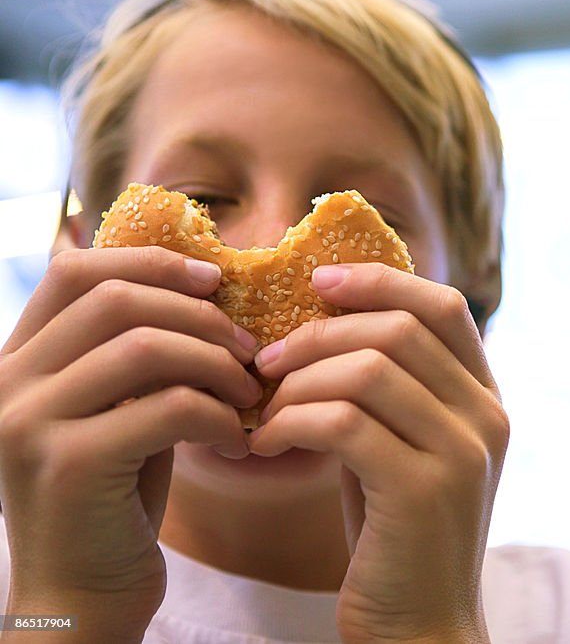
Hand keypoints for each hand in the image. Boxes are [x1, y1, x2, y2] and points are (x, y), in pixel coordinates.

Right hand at [0, 247, 257, 640]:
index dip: (151, 262)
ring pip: (146, 346)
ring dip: (218, 364)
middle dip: (200, 316)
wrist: (80, 601)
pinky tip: (238, 443)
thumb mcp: (118, 413)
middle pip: (117, 299)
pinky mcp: (71, 465)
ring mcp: (30, 423)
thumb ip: (139, 359)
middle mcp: (8, 384)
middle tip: (249, 350)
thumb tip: (207, 296)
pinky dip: (221, 416)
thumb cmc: (112, 503)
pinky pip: (170, 407)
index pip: (75, 271)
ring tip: (251, 395)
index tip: (215, 280)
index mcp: (17, 362)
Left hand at [249, 263, 507, 642]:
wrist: (419, 627)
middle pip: (398, 329)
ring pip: (367, 370)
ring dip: (297, 383)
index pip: (443, 305)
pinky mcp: (423, 491)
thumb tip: (324, 322)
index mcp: (485, 400)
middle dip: (319, 334)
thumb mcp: (401, 448)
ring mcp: (461, 454)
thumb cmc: (396, 535)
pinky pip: (342, 422)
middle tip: (267, 362)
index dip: (380, 281)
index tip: (318, 282)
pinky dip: (290, 423)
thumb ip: (388, 390)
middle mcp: (486, 418)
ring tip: (263, 412)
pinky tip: (265, 445)